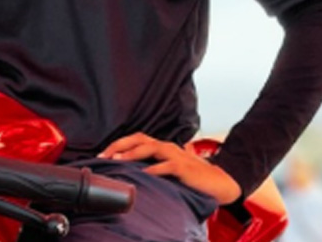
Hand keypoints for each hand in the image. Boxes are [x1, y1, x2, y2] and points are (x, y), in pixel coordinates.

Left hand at [99, 133, 240, 204]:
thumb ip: (152, 165)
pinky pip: (168, 165)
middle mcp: (166, 147)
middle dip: (119, 146)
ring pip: (151, 148)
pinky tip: (145, 173)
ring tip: (119, 160)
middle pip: (139, 139)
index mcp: (161, 146)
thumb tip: (128, 170)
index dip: (118, 144)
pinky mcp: (185, 168)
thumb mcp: (168, 168)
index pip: (136, 139)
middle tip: (103, 156)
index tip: (101, 155)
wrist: (219, 182)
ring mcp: (176, 155)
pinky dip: (156, 168)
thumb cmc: (192, 175)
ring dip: (133, 153)